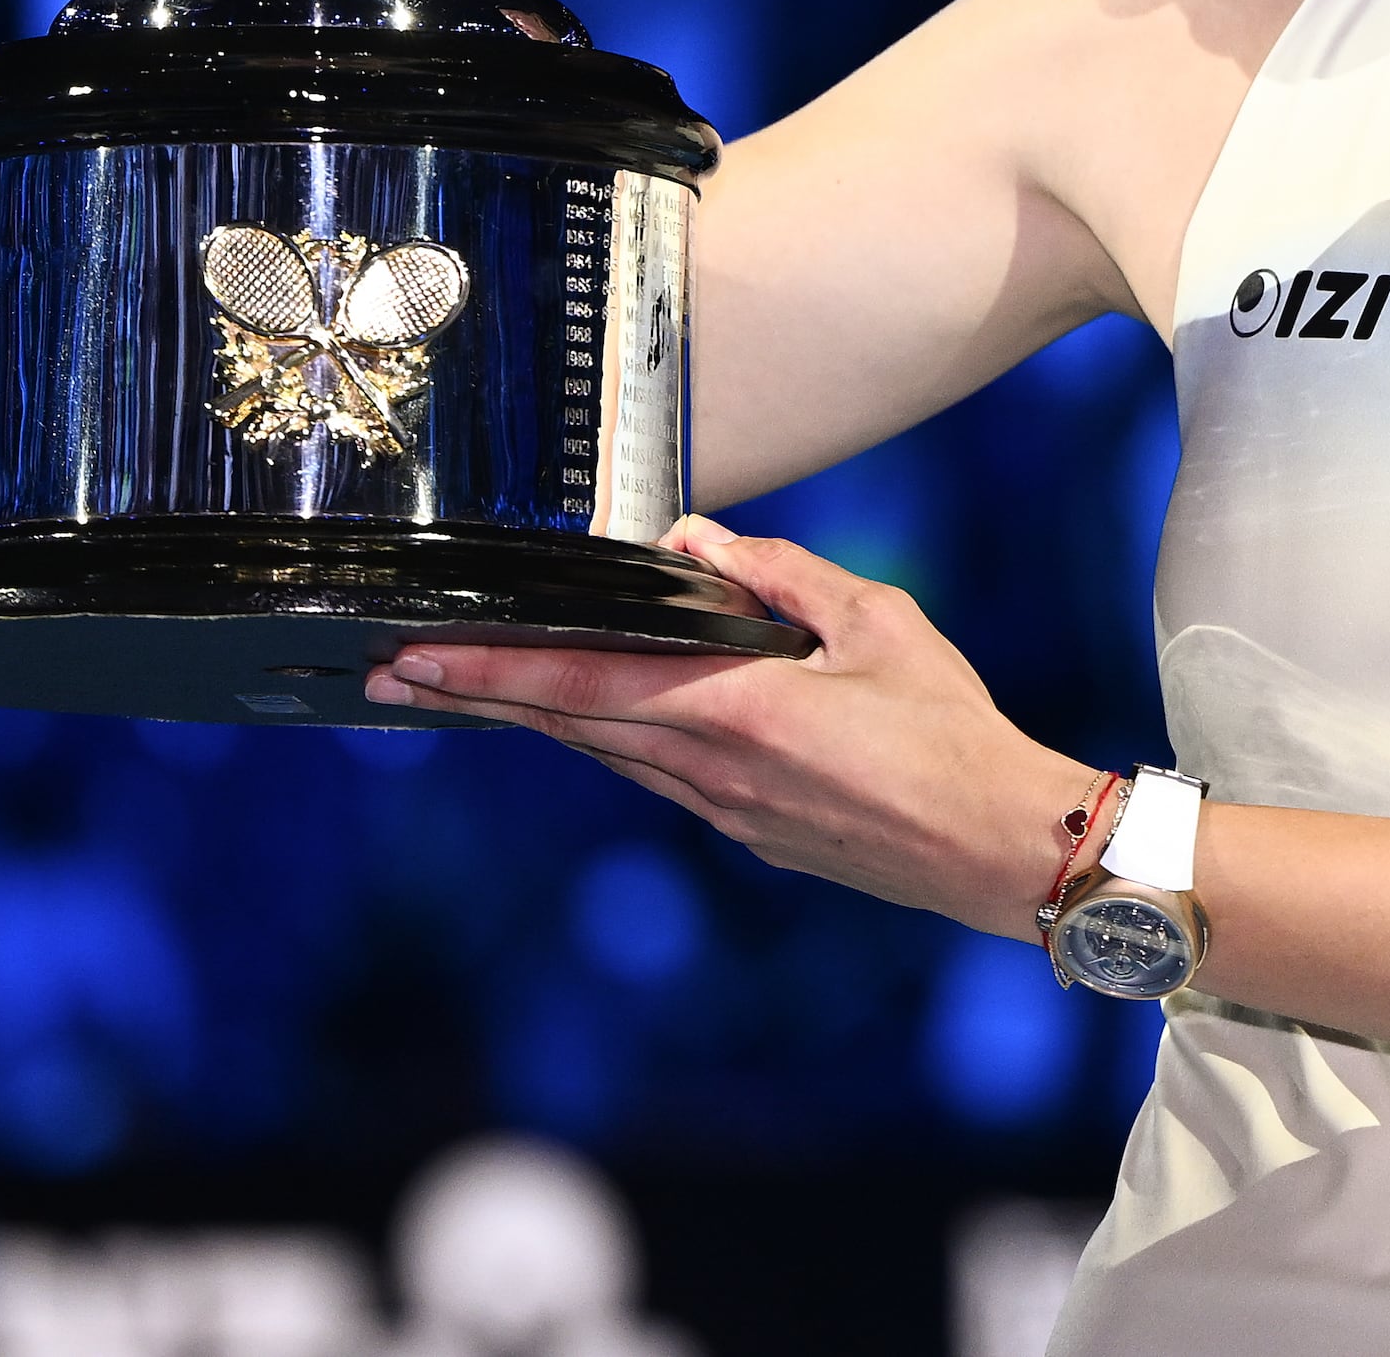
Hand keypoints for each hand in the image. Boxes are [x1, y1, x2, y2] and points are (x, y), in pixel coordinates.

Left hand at [366, 520, 1093, 938]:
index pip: (589, 681)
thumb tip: (697, 541)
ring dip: (532, 718)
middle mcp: (714, 771)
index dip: (495, 669)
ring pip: (607, 753)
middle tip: (391, 671)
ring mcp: (726, 811)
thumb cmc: (951, 732)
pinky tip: (587, 718)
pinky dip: (604, 738)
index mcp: (740, 711)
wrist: (997, 848)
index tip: (418, 657)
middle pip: (571, 724)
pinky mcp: (749, 830)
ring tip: (463, 690)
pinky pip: (655, 774)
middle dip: (477, 695)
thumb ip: (781, 575)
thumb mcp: (877, 623)